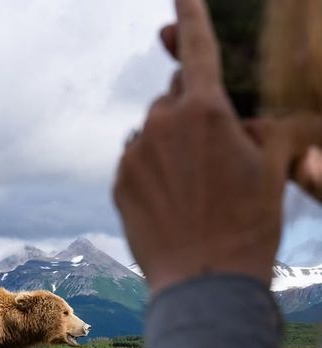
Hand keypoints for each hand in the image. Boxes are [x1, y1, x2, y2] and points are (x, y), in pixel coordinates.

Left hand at [114, 0, 293, 294]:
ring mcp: (134, 153)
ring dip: (169, 145)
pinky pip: (136, 160)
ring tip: (193, 189)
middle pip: (175, 98)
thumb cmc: (248, 223)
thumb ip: (254, 124)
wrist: (205, 280)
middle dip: (192, 113)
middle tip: (213, 156)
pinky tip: (171, 201)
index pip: (198, 50)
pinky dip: (151, 170)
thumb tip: (234, 114)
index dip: (192, 17)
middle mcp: (161, 124)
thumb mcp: (272, 165)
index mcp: (205, 111)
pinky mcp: (117, 181)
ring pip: (153, 132)